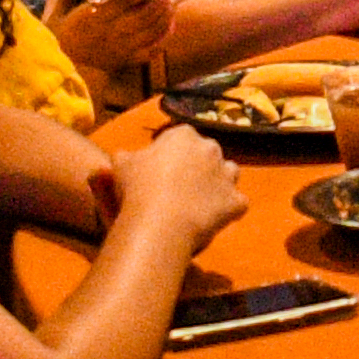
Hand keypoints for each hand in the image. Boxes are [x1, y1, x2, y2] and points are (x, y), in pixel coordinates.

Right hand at [49, 0, 177, 96]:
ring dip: (169, 7)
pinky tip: (170, 16)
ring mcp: (123, 50)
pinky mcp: (128, 61)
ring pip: (155, 28)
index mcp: (94, 17)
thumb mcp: (57, 7)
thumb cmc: (58, 31)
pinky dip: (167, 31)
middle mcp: (111, 34)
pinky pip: (156, 47)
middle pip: (147, 13)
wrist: (57, 64)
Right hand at [113, 121, 239, 253]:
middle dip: (197, 167)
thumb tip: (126, 157)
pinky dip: (228, 210)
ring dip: (218, 183)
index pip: (180, 138)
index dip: (170, 155)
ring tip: (200, 201)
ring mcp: (227, 174)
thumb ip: (127, 156)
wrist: (159, 222)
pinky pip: (236, 203)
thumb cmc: (137, 188)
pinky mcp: (236, 200)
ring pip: (229, 173)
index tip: (160, 171)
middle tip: (179, 188)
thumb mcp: (121, 165)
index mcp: (183, 136)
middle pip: (207, 154)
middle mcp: (210, 148)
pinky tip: (213, 220)